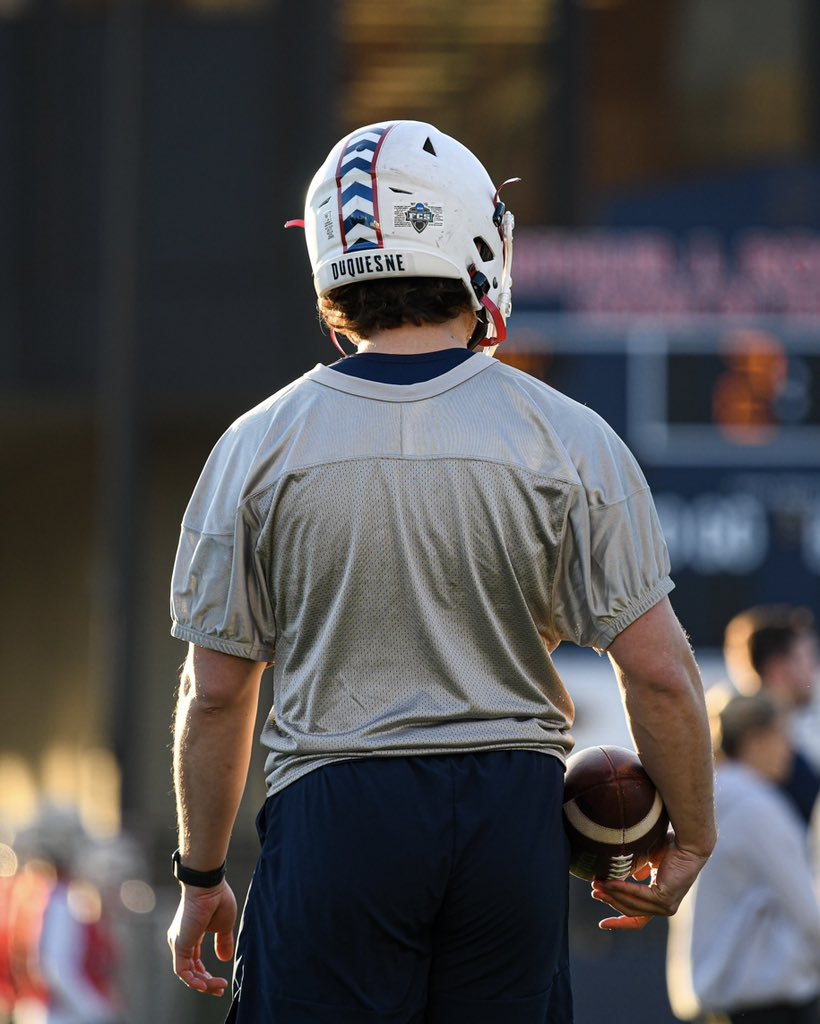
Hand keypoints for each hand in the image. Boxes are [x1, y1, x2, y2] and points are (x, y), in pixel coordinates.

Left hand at [167, 880, 236, 995]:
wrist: (209, 886)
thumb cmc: (217, 899)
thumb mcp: (224, 925)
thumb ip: (223, 942)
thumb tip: (225, 959)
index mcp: (192, 935)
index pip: (195, 962)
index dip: (207, 975)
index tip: (221, 982)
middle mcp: (182, 940)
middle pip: (191, 971)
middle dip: (206, 982)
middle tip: (220, 988)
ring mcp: (179, 943)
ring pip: (187, 974)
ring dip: (203, 983)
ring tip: (218, 986)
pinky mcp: (179, 945)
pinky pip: (182, 971)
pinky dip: (193, 980)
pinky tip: (205, 985)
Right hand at [591, 833, 709, 930]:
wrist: (688, 844)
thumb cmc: (672, 848)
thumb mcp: (650, 862)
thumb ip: (641, 871)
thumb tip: (631, 876)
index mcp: (661, 900)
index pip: (638, 916)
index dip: (620, 921)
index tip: (603, 924)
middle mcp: (664, 907)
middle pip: (631, 912)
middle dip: (610, 903)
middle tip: (594, 893)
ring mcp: (665, 906)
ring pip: (632, 905)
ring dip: (612, 896)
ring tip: (596, 886)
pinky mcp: (664, 899)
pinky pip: (637, 895)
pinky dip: (621, 889)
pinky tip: (609, 883)